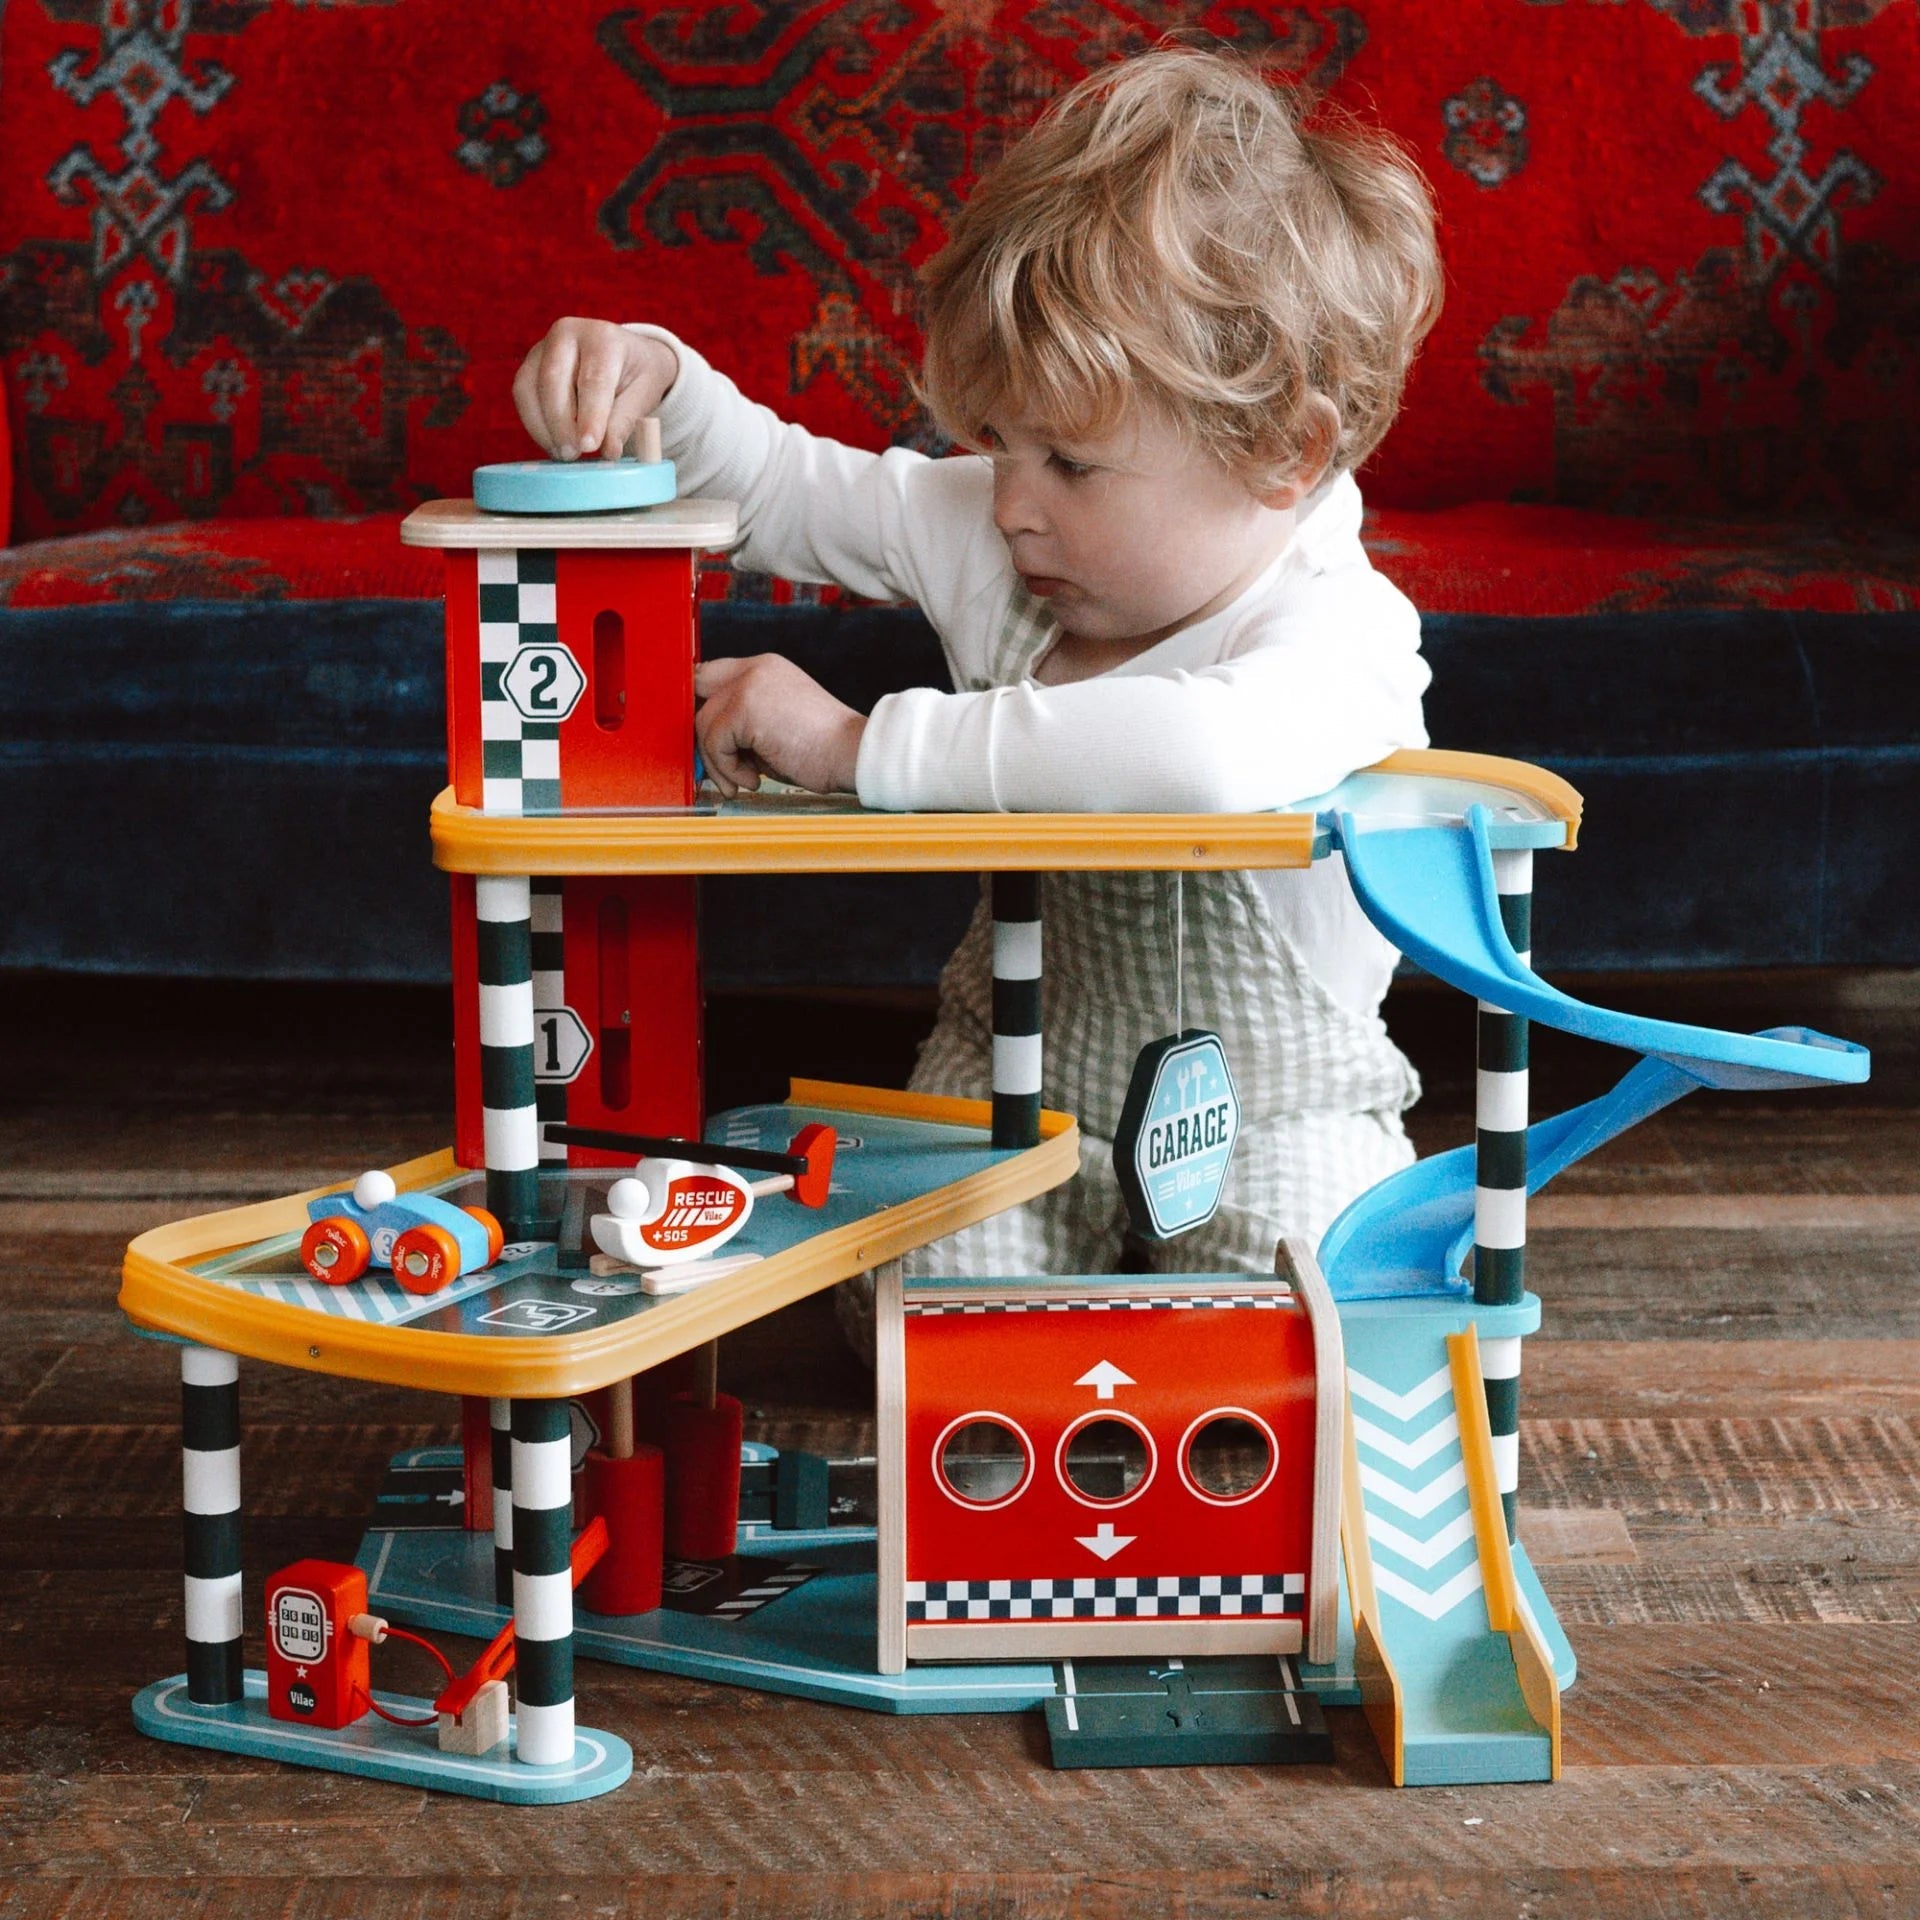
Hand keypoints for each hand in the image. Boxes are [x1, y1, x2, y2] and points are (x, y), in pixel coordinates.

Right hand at [512, 318, 677, 459]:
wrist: (624, 356)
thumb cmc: (635, 374)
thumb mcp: (644, 394)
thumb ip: (624, 421)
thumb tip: (608, 451)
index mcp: (603, 337)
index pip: (593, 379)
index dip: (590, 416)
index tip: (589, 446)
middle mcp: (567, 334)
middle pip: (553, 379)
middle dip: (560, 423)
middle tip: (573, 455)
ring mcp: (542, 347)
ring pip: (529, 387)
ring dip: (543, 427)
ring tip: (565, 454)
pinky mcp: (529, 365)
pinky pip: (522, 397)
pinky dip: (535, 425)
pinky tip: (553, 443)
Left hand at [694, 655, 866, 796]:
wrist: (851, 753)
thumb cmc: (822, 750)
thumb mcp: (776, 725)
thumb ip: (744, 723)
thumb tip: (711, 742)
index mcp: (766, 668)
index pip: (713, 674)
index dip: (705, 706)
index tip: (709, 740)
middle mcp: (756, 669)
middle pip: (700, 690)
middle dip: (703, 730)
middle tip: (718, 763)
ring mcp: (749, 685)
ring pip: (704, 723)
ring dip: (719, 761)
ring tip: (747, 778)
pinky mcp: (745, 707)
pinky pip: (714, 742)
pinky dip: (728, 769)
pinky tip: (755, 778)